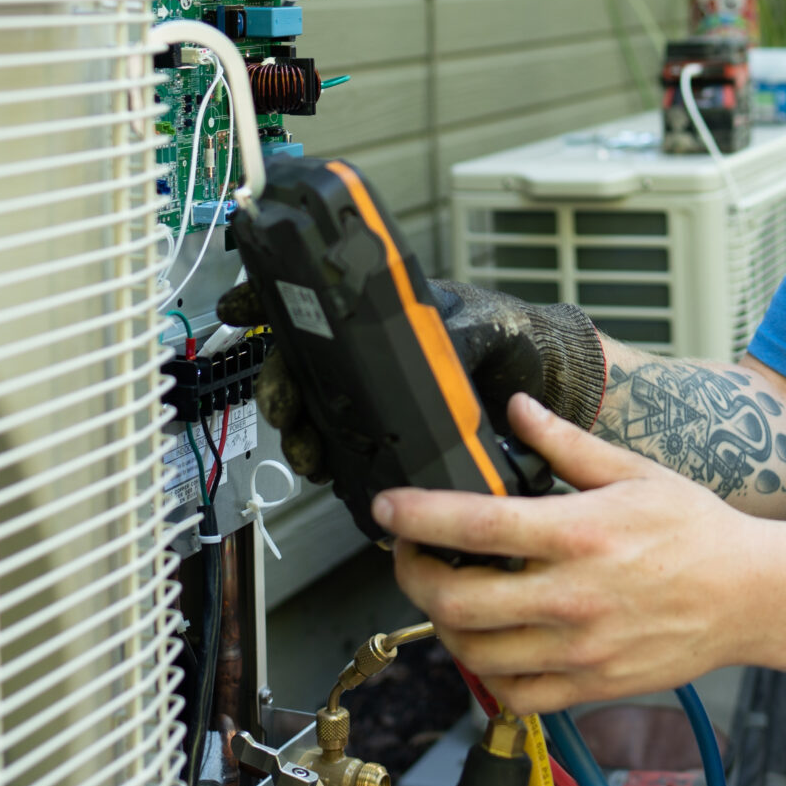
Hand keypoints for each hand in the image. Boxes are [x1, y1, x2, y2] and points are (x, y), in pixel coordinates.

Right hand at [219, 278, 605, 488]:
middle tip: (284, 411)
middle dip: (281, 391)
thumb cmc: (516, 342)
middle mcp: (374, 356)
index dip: (270, 306)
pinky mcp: (395, 436)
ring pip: (319, 414)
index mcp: (389, 318)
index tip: (238, 312)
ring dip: (302, 436)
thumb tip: (439, 353)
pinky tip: (336, 479)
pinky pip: (351, 450)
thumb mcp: (487, 331)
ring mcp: (381, 397)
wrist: (548, 386)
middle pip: (302, 369)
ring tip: (311, 458)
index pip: (317, 308)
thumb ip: (459, 340)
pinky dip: (335, 465)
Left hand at [375, 395, 773, 711]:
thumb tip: (518, 409)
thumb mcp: (633, 471)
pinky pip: (514, 695)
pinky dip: (486, 673)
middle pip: (456, 602)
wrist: (750, 596)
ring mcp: (580, 648)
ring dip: (445, 625)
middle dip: (413, 576)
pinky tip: (491, 643)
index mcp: (579, 533)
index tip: (389, 507)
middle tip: (411, 555)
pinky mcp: (590, 684)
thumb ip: (565, 443)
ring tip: (449, 596)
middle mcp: (573, 596)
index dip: (417, 516)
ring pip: (475, 653)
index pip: (475, 526)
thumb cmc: (697, 532)